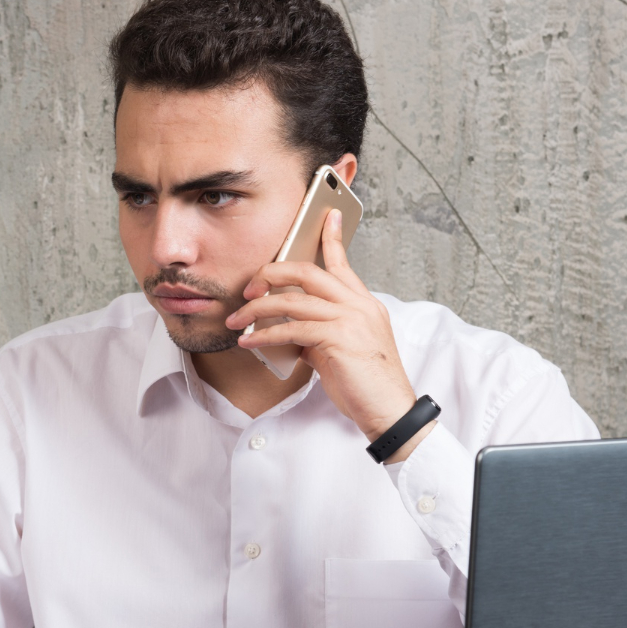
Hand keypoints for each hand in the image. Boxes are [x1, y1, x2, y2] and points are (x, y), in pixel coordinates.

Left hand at [226, 208, 434, 461]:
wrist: (389, 411)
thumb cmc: (366, 385)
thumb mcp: (342, 352)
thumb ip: (319, 334)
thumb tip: (289, 332)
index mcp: (365, 304)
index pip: (343, 264)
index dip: (332, 238)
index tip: (326, 216)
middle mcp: (360, 306)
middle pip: (309, 273)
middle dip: (272, 273)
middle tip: (249, 286)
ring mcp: (351, 320)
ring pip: (294, 300)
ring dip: (258, 309)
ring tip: (237, 320)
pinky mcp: (339, 339)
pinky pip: (293, 329)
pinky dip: (265, 334)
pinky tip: (250, 342)